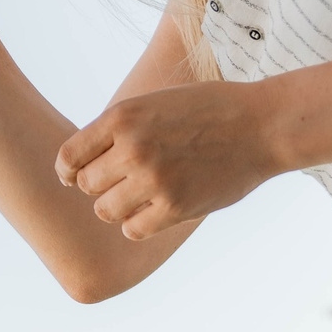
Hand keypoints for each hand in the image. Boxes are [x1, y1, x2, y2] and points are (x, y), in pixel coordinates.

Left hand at [55, 81, 284, 239]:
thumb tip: (81, 162)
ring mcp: (154, 179)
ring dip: (117, 207)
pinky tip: (155, 210)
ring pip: (105, 210)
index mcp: (122, 117)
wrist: (262, 125)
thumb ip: (119, 128)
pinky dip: (139, 224)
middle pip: (86, 184)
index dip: (69, 170)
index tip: (76, 176)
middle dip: (100, 185)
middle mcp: (132, 148)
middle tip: (123, 181)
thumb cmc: (209, 110)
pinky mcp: (175, 206)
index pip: (69, 156)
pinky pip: (133, 229)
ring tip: (138, 196)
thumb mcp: (155, 102)